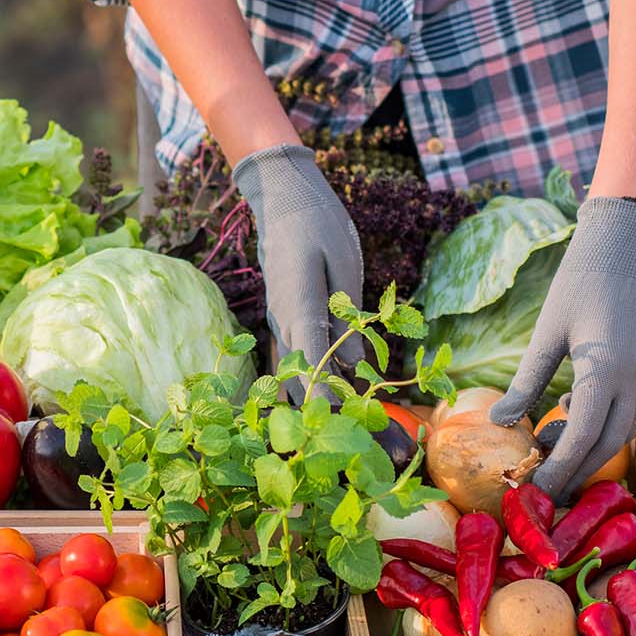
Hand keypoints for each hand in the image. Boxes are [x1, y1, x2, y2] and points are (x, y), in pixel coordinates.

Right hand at [233, 144, 362, 401]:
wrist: (283, 200)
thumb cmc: (318, 224)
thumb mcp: (344, 262)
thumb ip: (348, 313)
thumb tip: (357, 362)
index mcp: (299, 304)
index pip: (310, 358)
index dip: (323, 393)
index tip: (337, 422)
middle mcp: (282, 319)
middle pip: (298, 374)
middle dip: (322, 406)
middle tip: (353, 435)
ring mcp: (277, 320)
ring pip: (292, 370)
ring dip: (313, 396)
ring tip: (344, 425)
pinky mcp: (282, 319)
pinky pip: (293, 356)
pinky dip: (309, 378)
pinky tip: (330, 395)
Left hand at [489, 197, 635, 500]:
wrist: (624, 249)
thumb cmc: (577, 286)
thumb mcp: (545, 335)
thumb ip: (527, 382)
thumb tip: (499, 421)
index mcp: (606, 372)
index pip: (584, 438)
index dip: (561, 469)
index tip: (538, 491)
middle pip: (607, 444)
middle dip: (575, 469)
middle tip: (544, 486)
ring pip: (625, 431)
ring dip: (591, 444)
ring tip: (551, 441)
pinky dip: (611, 422)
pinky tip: (578, 409)